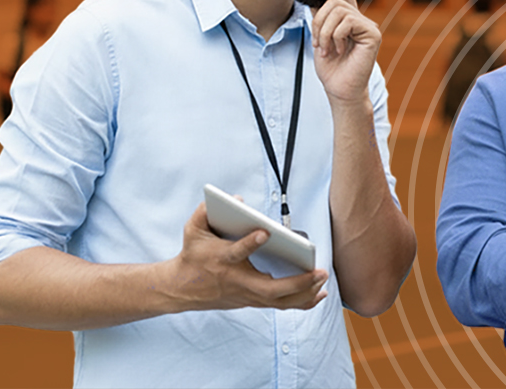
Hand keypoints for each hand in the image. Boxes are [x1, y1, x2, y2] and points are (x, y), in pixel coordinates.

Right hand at [164, 203, 328, 311]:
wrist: (181, 289)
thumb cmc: (193, 255)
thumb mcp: (193, 230)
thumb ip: (207, 211)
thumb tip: (237, 199)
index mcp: (221, 260)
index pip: (237, 253)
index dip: (250, 243)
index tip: (265, 232)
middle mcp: (237, 280)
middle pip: (268, 289)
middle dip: (296, 282)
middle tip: (318, 271)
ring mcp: (245, 295)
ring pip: (277, 301)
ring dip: (303, 294)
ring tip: (323, 281)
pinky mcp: (251, 301)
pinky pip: (279, 305)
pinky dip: (301, 302)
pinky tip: (319, 295)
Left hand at [310, 0, 380, 103]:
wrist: (340, 90)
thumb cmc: (331, 68)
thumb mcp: (319, 38)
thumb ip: (320, 18)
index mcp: (349, 20)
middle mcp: (361, 21)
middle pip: (335, 1)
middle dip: (318, 21)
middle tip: (317, 44)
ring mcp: (368, 27)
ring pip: (339, 11)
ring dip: (324, 32)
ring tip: (325, 49)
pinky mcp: (373, 35)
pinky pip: (348, 22)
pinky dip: (336, 36)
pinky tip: (338, 51)